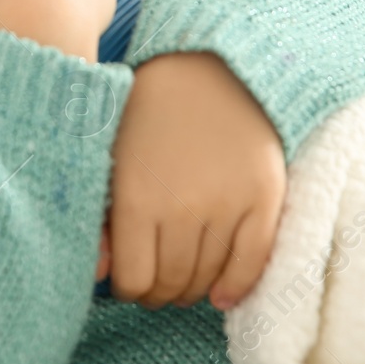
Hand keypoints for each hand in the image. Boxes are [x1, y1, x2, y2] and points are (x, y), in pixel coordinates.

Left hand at [101, 52, 284, 310]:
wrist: (211, 67)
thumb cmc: (149, 111)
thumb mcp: (110, 155)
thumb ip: (100, 215)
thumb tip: (100, 275)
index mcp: (135, 197)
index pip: (133, 278)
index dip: (129, 289)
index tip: (129, 282)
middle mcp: (182, 208)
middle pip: (171, 282)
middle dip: (159, 294)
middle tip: (156, 287)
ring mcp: (227, 205)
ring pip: (208, 277)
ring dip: (193, 290)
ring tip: (184, 284)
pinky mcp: (264, 199)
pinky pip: (252, 262)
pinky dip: (236, 286)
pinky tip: (221, 296)